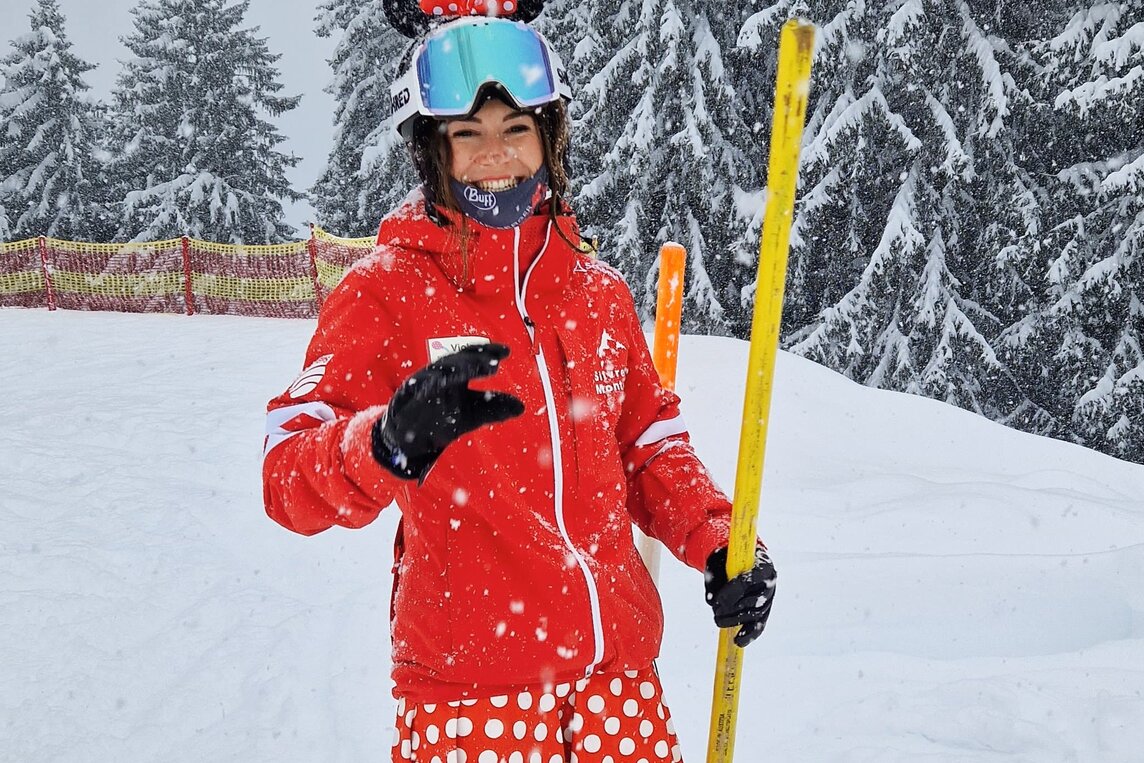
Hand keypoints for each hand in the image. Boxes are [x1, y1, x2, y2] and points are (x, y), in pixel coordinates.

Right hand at [371, 343, 523, 481]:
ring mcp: (422, 384)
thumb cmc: (442, 418)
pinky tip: (440, 383)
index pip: (472, 357)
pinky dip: (428, 385)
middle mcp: (439, 374)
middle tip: (493, 362)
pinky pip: (416, 389)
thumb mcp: (472, 415)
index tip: (507, 351)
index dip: (488, 352)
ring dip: (456, 368)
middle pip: (457, 361)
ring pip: (438, 371)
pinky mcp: (406, 397)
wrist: (409, 438)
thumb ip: (494, 409)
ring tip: (475, 368)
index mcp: (456, 374)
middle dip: (475, 360)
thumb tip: (521, 407)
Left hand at [704, 546, 776, 647]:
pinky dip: (749, 636)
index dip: (733, 592)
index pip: (749, 581)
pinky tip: (738, 642)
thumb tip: (710, 601)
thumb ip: (713, 579)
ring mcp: (768, 599)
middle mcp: (770, 584)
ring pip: (755, 615)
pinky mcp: (764, 613)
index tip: (718, 600)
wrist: (741, 560)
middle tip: (716, 612)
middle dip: (732, 609)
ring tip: (718, 620)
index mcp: (762, 566)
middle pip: (753, 601)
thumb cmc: (728, 560)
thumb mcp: (718, 562)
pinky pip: (759, 626)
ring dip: (734, 620)